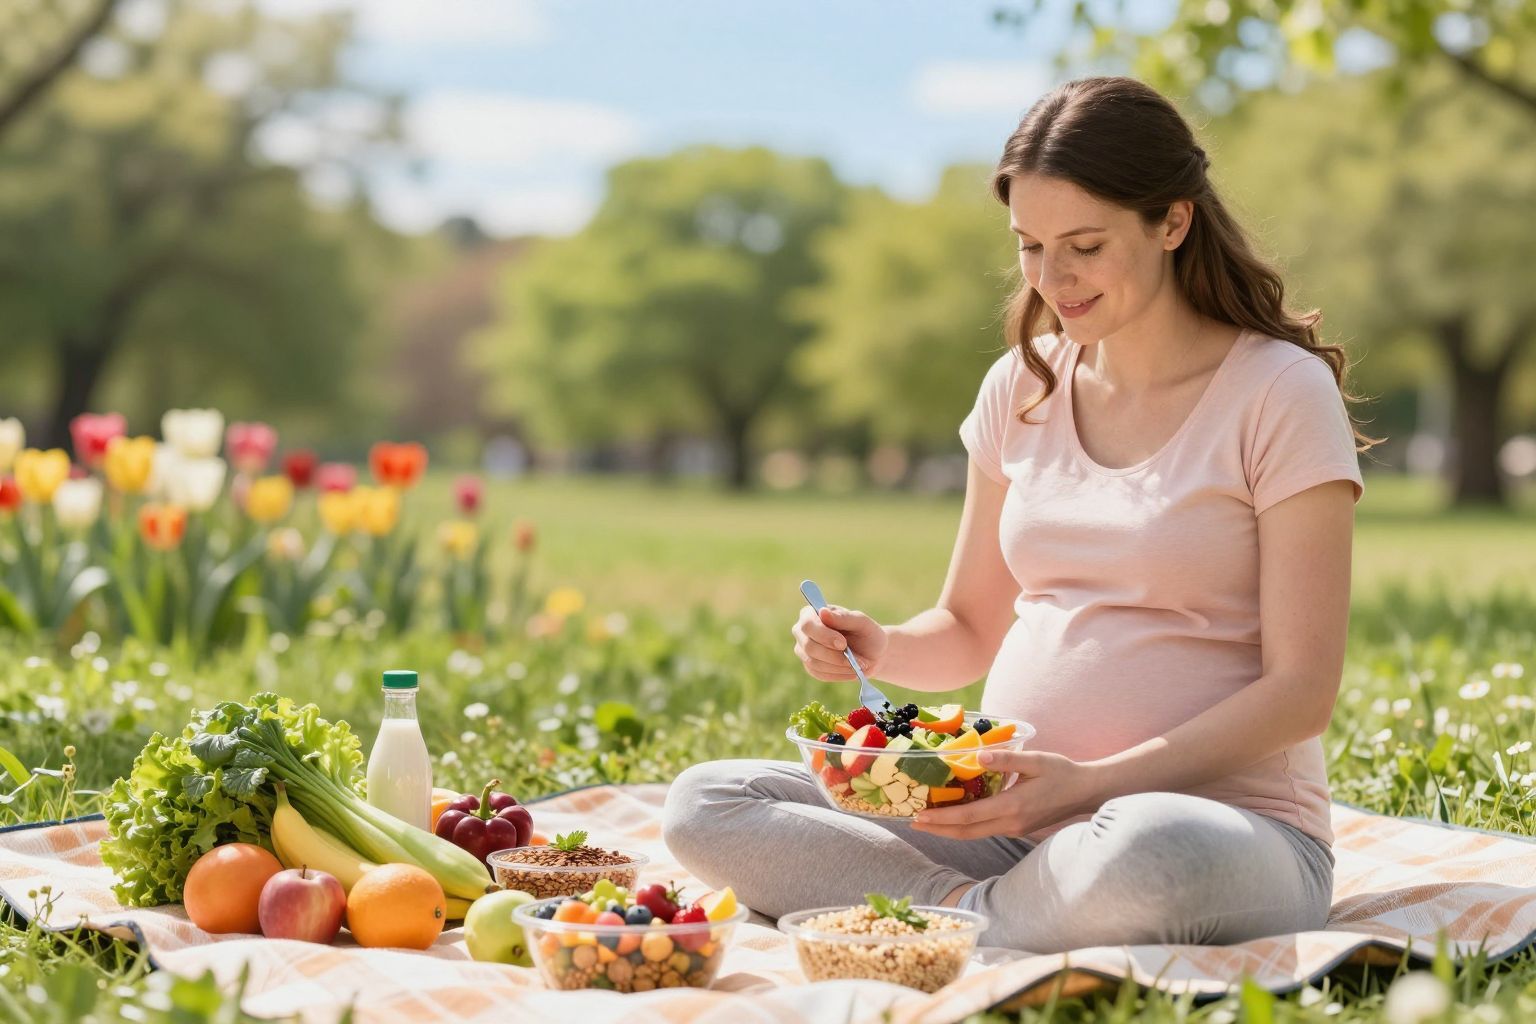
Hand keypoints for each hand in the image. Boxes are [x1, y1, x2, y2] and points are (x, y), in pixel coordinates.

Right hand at [791, 604, 888, 681]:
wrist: (872, 654)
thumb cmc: (866, 633)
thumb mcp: (861, 623)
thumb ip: (843, 617)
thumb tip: (822, 611)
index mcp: (812, 613)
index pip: (808, 624)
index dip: (823, 635)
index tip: (843, 644)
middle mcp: (802, 631)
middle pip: (809, 646)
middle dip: (834, 655)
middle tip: (856, 660)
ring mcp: (804, 650)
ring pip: (814, 662)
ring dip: (839, 666)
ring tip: (859, 666)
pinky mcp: (810, 667)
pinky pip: (819, 674)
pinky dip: (838, 674)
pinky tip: (852, 672)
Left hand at [910, 750, 1104, 839]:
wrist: (1086, 792)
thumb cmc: (1063, 772)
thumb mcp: (1036, 760)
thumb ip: (1007, 759)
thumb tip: (978, 754)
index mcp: (1013, 806)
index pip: (969, 817)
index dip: (941, 818)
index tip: (919, 816)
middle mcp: (1010, 823)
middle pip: (966, 833)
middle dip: (937, 829)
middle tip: (912, 822)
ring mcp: (1013, 829)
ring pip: (974, 834)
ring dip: (949, 829)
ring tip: (926, 821)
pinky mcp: (1016, 828)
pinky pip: (984, 830)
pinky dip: (965, 825)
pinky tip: (953, 815)